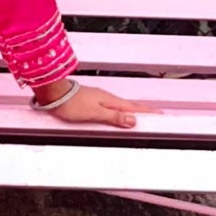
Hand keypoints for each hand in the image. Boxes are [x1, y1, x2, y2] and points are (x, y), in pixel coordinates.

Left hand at [31, 80, 154, 129]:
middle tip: (155, 114)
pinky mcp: (91, 100)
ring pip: (120, 105)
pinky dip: (119, 110)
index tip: (160, 113)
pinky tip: (117, 113)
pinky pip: (111, 106)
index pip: (133, 107)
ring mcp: (99, 98)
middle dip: (143, 110)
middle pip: (129, 105)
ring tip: (140, 115)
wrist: (54, 94)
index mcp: (110, 101)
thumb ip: (113, 118)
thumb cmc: (72, 104)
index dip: (147, 111)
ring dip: (131, 110)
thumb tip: (133, 120)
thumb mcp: (95, 114)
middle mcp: (106, 98)